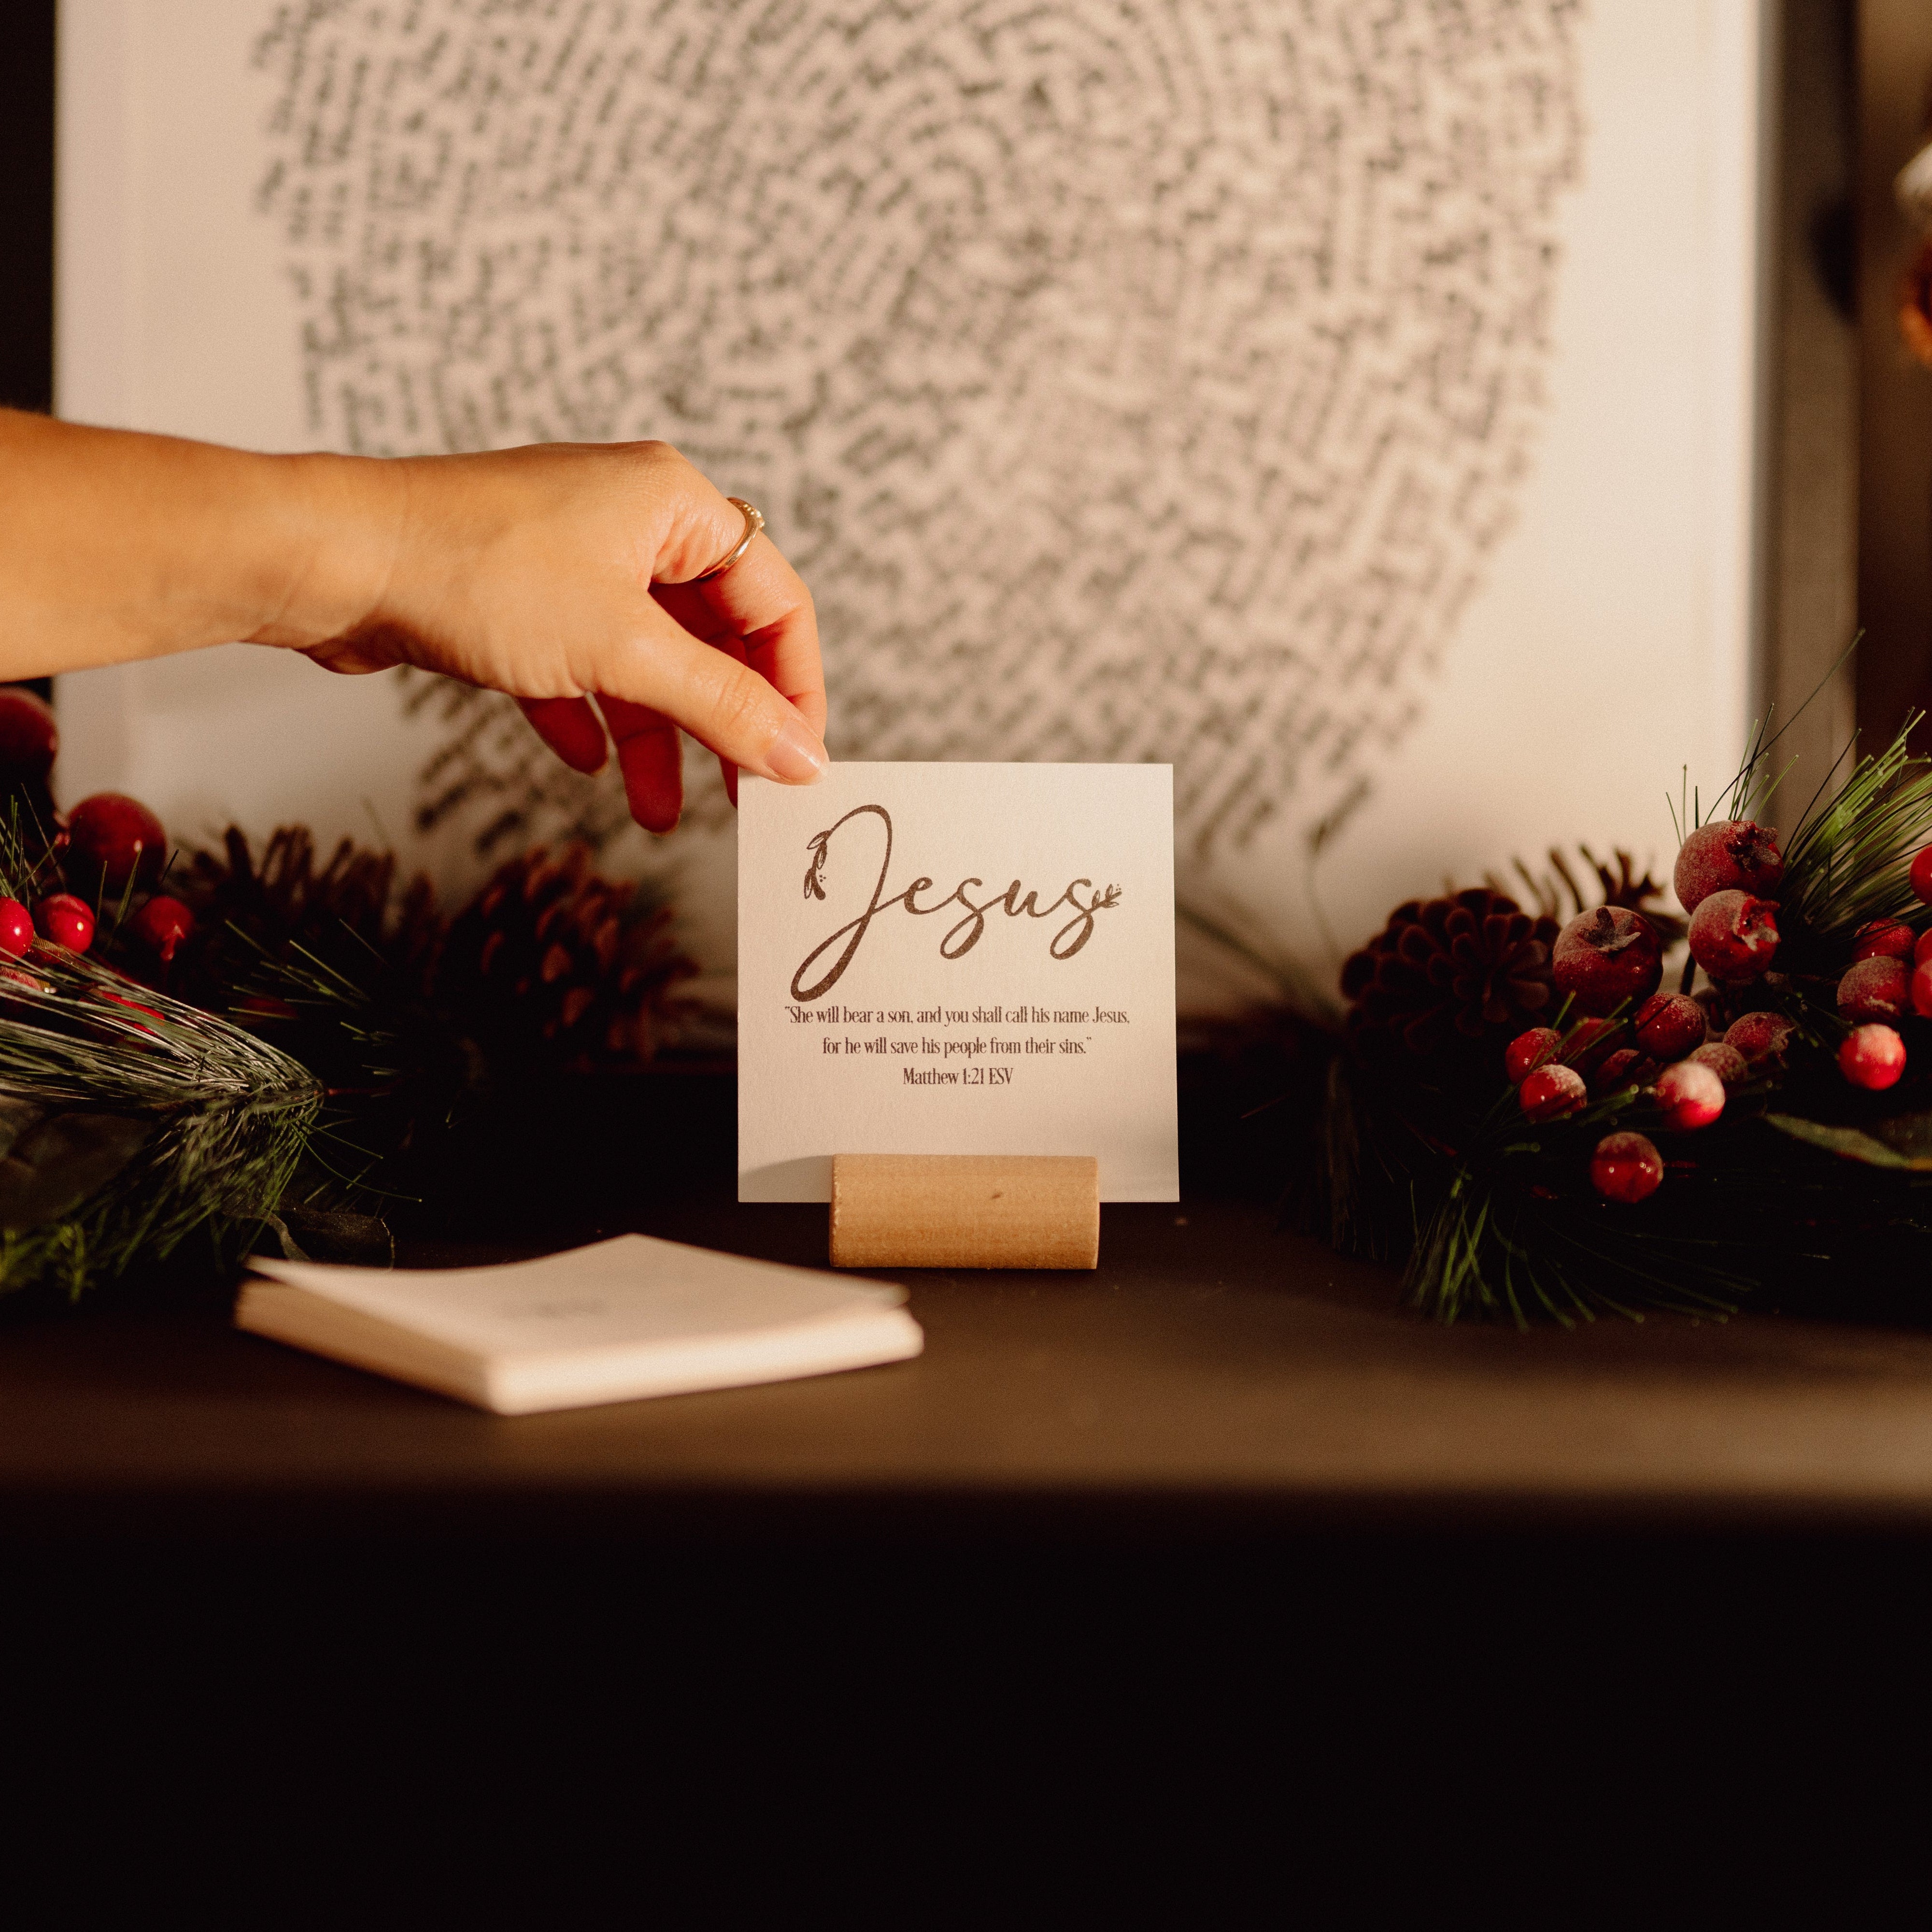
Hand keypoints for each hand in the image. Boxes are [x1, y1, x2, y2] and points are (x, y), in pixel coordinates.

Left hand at [280, 440, 826, 831]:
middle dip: (722, 721)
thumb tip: (799, 756)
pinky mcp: (518, 595)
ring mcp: (571, 556)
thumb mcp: (624, 650)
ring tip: (655, 809)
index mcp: (674, 505)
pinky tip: (587, 761)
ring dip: (656, 735)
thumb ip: (722, 706)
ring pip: (645, 659)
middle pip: (713, 635)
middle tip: (740, 795)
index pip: (775, 601)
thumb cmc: (472, 569)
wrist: (336, 559)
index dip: (795, 687)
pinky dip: (591, 714)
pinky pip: (581, 664)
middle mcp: (630, 522)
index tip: (797, 760)